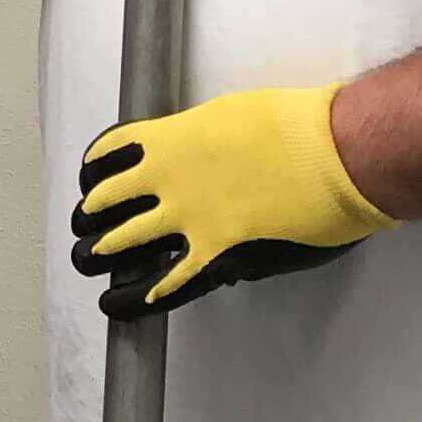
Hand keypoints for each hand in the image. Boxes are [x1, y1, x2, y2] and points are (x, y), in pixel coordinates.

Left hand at [70, 81, 394, 316]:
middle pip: (104, 203)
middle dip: (89, 218)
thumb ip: (202, 143)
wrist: (337, 151)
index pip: (107, 158)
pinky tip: (122, 302)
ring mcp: (190, 218)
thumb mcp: (231, 119)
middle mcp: (168, 179)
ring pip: (122, 242)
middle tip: (84, 227)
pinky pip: (169, 281)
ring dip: (99, 255)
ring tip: (87, 260)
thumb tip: (189, 159)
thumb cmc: (294, 125)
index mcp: (170, 140)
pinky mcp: (218, 251)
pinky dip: (141, 296)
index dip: (93, 175)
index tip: (91, 183)